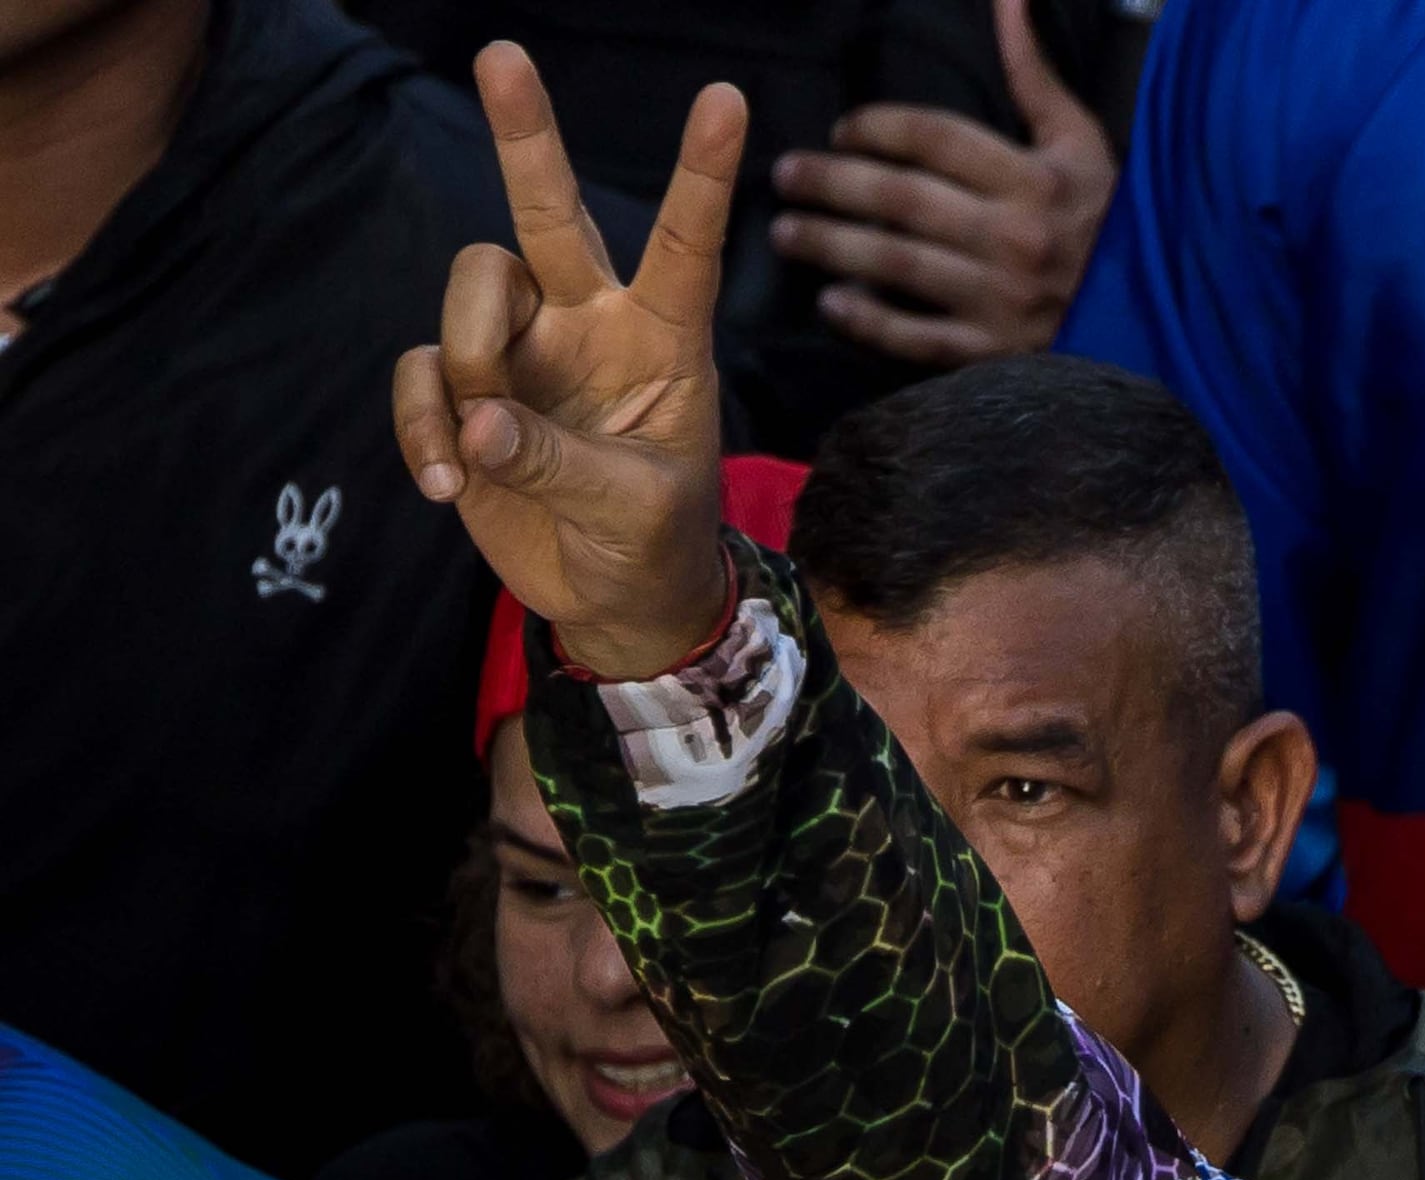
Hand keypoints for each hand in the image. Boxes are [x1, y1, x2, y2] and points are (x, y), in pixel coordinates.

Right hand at [390, 50, 741, 680]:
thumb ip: (561, 464)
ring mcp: (523, 351)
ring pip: (471, 288)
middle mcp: (590, 324)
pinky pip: (419, 374)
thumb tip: (477, 420)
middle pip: (550, 212)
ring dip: (463, 356)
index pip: (687, 245)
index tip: (727, 99)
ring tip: (482, 446)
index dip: (703, 174)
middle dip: (526, 136)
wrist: (617, 602)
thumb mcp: (637, 514)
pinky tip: (448, 485)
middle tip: (504, 54)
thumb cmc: (655, 545)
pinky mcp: (465, 391)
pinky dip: (422, 426)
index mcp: (665, 340)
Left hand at [769, 0, 1111, 366]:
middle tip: (787, 176)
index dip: (876, 127)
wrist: (1160, 319)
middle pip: (900, 198)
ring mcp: (1005, 300)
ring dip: (832, 246)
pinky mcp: (1000, 353)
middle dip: (831, 184)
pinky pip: (920, 338)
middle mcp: (1016, 238)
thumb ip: (1032, 73)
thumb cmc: (1108, 219)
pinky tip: (833, 303)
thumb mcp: (1080, 141)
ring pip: (898, 264)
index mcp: (1036, 179)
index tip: (843, 131)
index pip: (934, 139)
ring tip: (788, 233)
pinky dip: (871, 322)